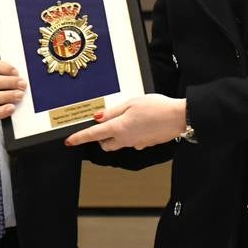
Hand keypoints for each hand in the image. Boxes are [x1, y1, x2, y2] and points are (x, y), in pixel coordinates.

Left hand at [64, 95, 185, 150]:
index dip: (79, 138)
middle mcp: (125, 139)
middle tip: (104, 123)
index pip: (93, 135)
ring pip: (118, 143)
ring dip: (115, 135)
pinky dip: (131, 135)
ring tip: (125, 120)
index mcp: (119, 128)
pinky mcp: (145, 144)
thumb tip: (98, 118)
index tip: (70, 141)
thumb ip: (113, 112)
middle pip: (105, 143)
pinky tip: (139, 124)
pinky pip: (132, 142)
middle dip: (100, 137)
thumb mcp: (131, 103)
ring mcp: (136, 144)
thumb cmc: (157, 108)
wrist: (178, 117)